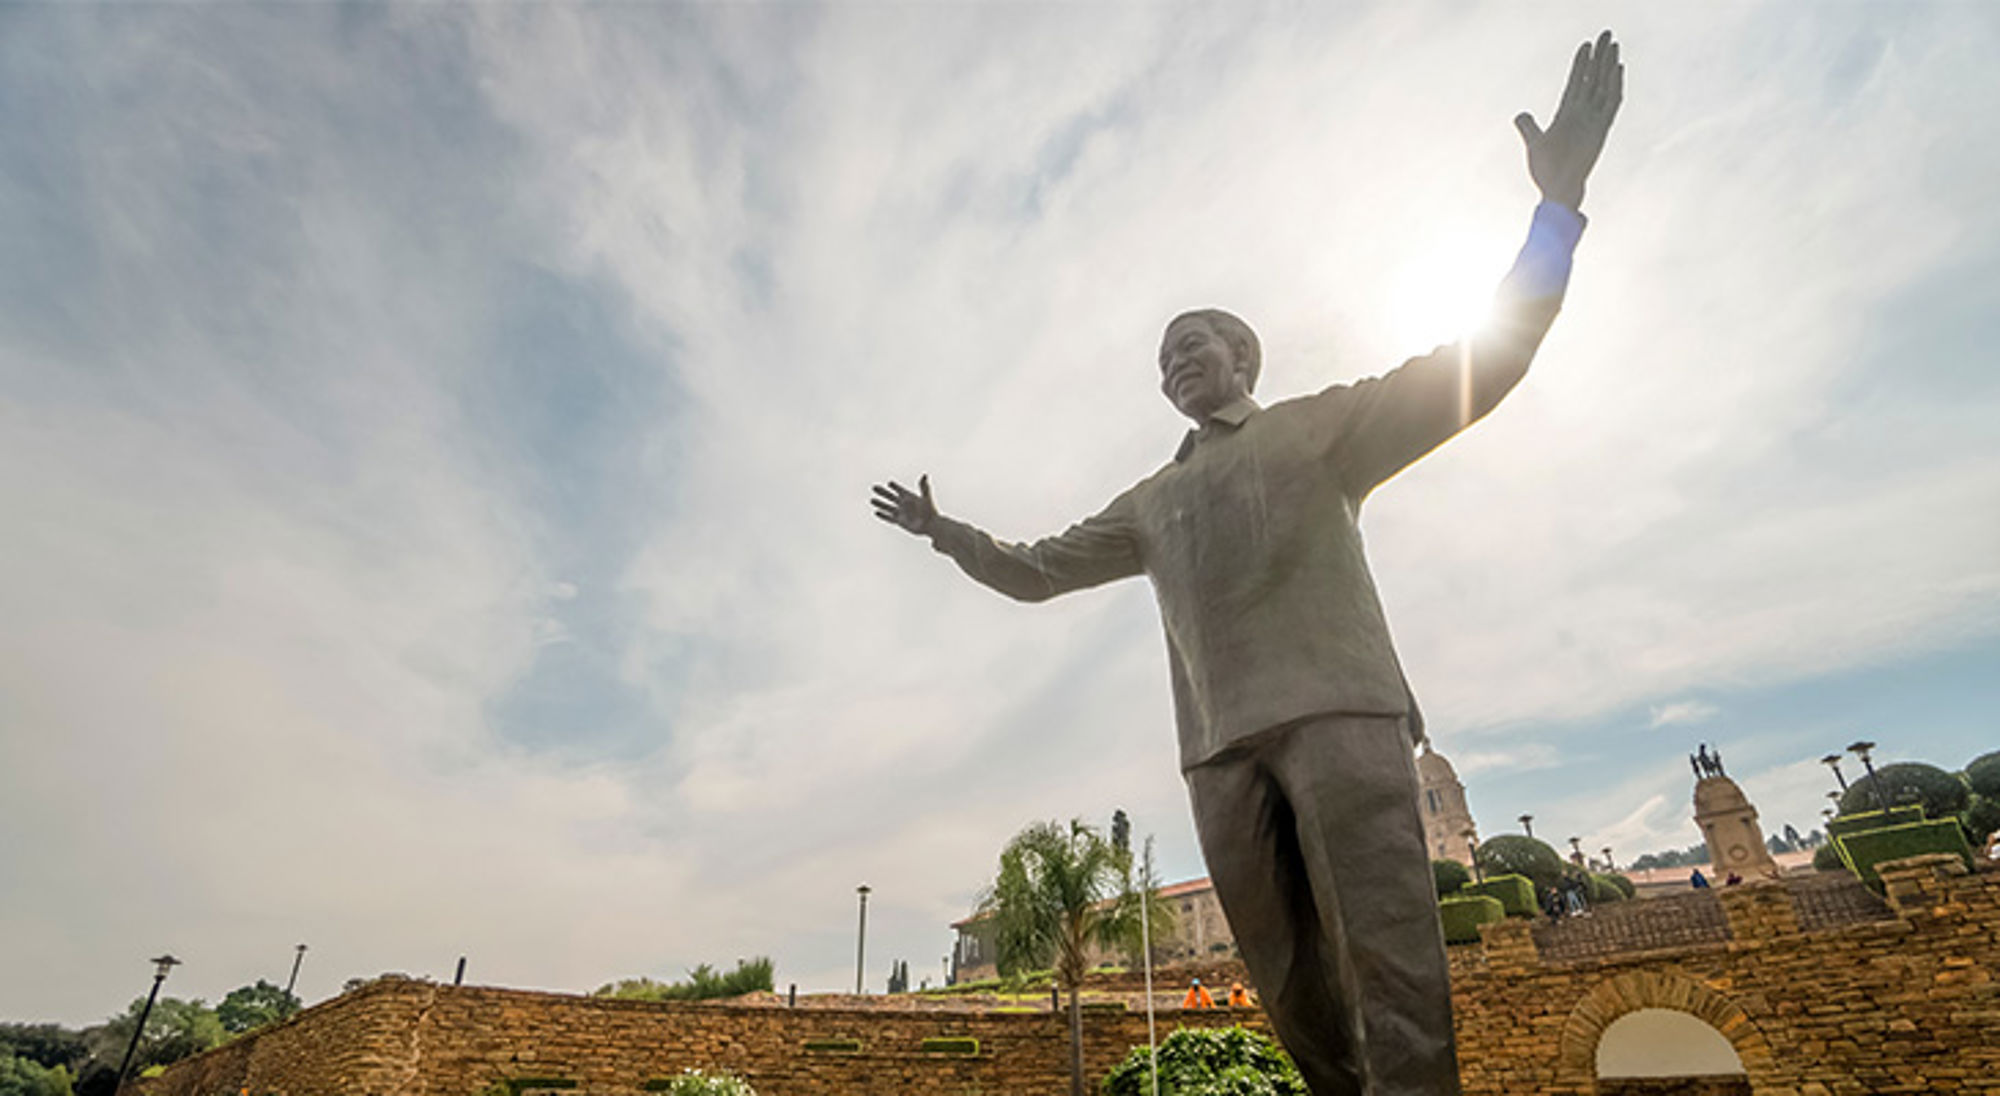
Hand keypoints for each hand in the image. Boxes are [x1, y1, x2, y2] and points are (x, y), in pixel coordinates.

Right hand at [871, 475, 937, 534]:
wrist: (932, 526)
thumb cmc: (931, 511)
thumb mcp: (926, 497)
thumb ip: (924, 487)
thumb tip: (925, 475)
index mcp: (910, 497)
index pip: (900, 490)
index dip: (895, 486)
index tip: (890, 483)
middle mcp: (905, 504)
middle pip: (891, 497)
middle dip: (883, 492)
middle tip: (874, 487)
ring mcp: (902, 513)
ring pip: (888, 507)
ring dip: (880, 503)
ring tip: (872, 500)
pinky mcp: (900, 521)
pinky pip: (889, 518)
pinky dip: (883, 515)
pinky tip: (876, 512)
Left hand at [1515, 30, 1623, 210]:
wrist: (1557, 191)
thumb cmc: (1546, 171)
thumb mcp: (1534, 143)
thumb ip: (1528, 126)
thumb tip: (1520, 114)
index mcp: (1567, 115)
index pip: (1575, 83)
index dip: (1580, 64)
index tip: (1586, 45)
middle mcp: (1582, 114)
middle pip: (1593, 78)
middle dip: (1599, 56)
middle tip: (1606, 34)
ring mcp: (1593, 121)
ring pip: (1603, 86)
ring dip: (1608, 65)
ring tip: (1613, 44)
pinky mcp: (1601, 130)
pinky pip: (1611, 103)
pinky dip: (1615, 85)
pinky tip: (1617, 68)